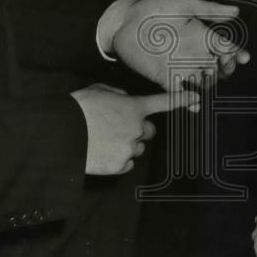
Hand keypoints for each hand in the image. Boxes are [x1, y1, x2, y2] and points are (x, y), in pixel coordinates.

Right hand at [70, 83, 197, 174]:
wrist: (60, 133)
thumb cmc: (78, 108)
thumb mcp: (98, 91)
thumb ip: (117, 94)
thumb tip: (123, 100)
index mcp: (133, 107)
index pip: (163, 102)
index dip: (181, 98)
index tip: (196, 97)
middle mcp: (137, 127)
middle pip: (149, 131)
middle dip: (138, 130)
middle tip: (118, 129)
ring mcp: (130, 148)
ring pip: (137, 148)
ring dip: (126, 145)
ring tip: (104, 142)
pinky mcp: (120, 165)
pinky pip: (126, 163)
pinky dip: (117, 160)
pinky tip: (102, 153)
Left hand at [98, 0, 249, 90]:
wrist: (126, 21)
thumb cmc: (154, 9)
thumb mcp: (184, 4)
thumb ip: (209, 9)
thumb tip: (235, 11)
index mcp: (201, 35)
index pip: (225, 47)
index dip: (236, 53)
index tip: (243, 57)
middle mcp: (194, 52)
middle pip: (218, 66)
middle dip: (226, 69)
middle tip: (225, 66)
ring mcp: (181, 66)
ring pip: (204, 80)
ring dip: (211, 83)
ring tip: (211, 79)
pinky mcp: (166, 78)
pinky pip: (181, 93)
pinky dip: (190, 101)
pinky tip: (196, 104)